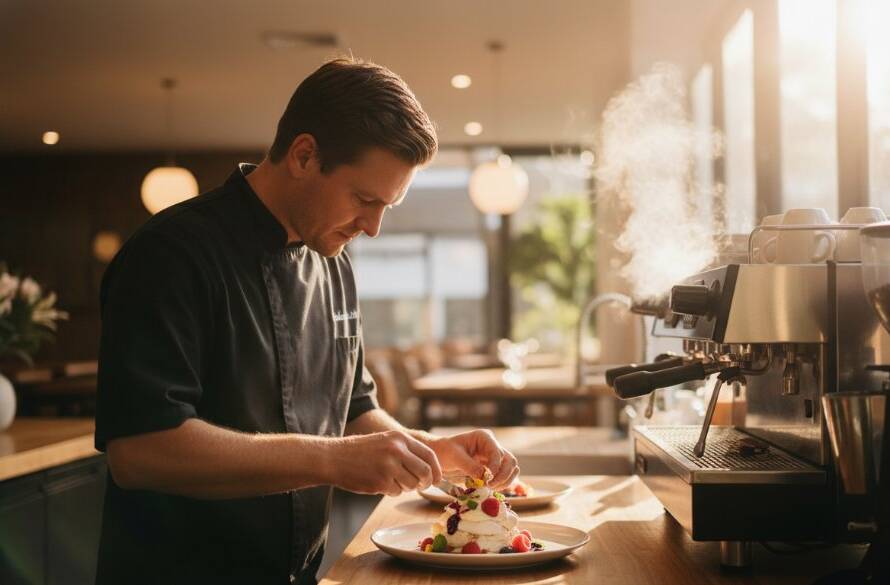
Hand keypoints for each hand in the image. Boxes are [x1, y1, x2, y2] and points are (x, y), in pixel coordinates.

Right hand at [327, 430, 442, 496]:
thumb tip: (429, 468)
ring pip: (412, 484)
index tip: (437, 479)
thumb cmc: (361, 451)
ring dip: (406, 487)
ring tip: (392, 480)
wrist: (334, 458)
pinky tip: (379, 483)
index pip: (429, 455)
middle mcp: (397, 450)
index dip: (437, 470)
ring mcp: (389, 466)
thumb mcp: (385, 440)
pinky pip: (396, 492)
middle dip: (426, 482)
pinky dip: (391, 491)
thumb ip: (406, 450)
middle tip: (421, 486)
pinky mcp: (380, 481)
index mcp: (400, 438)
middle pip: (425, 472)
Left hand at [427, 429, 518, 488]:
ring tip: (492, 488)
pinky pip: (505, 475)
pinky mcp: (493, 467)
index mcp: (484, 437)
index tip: (487, 480)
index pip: (497, 453)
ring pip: (511, 468)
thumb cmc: (445, 452)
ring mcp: (494, 456)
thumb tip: (484, 477)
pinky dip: (502, 483)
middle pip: (509, 461)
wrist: (440, 456)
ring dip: (506, 480)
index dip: (495, 467)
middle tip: (490, 486)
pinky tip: (492, 489)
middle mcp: (492, 445)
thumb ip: (469, 466)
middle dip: (503, 475)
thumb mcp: (455, 457)